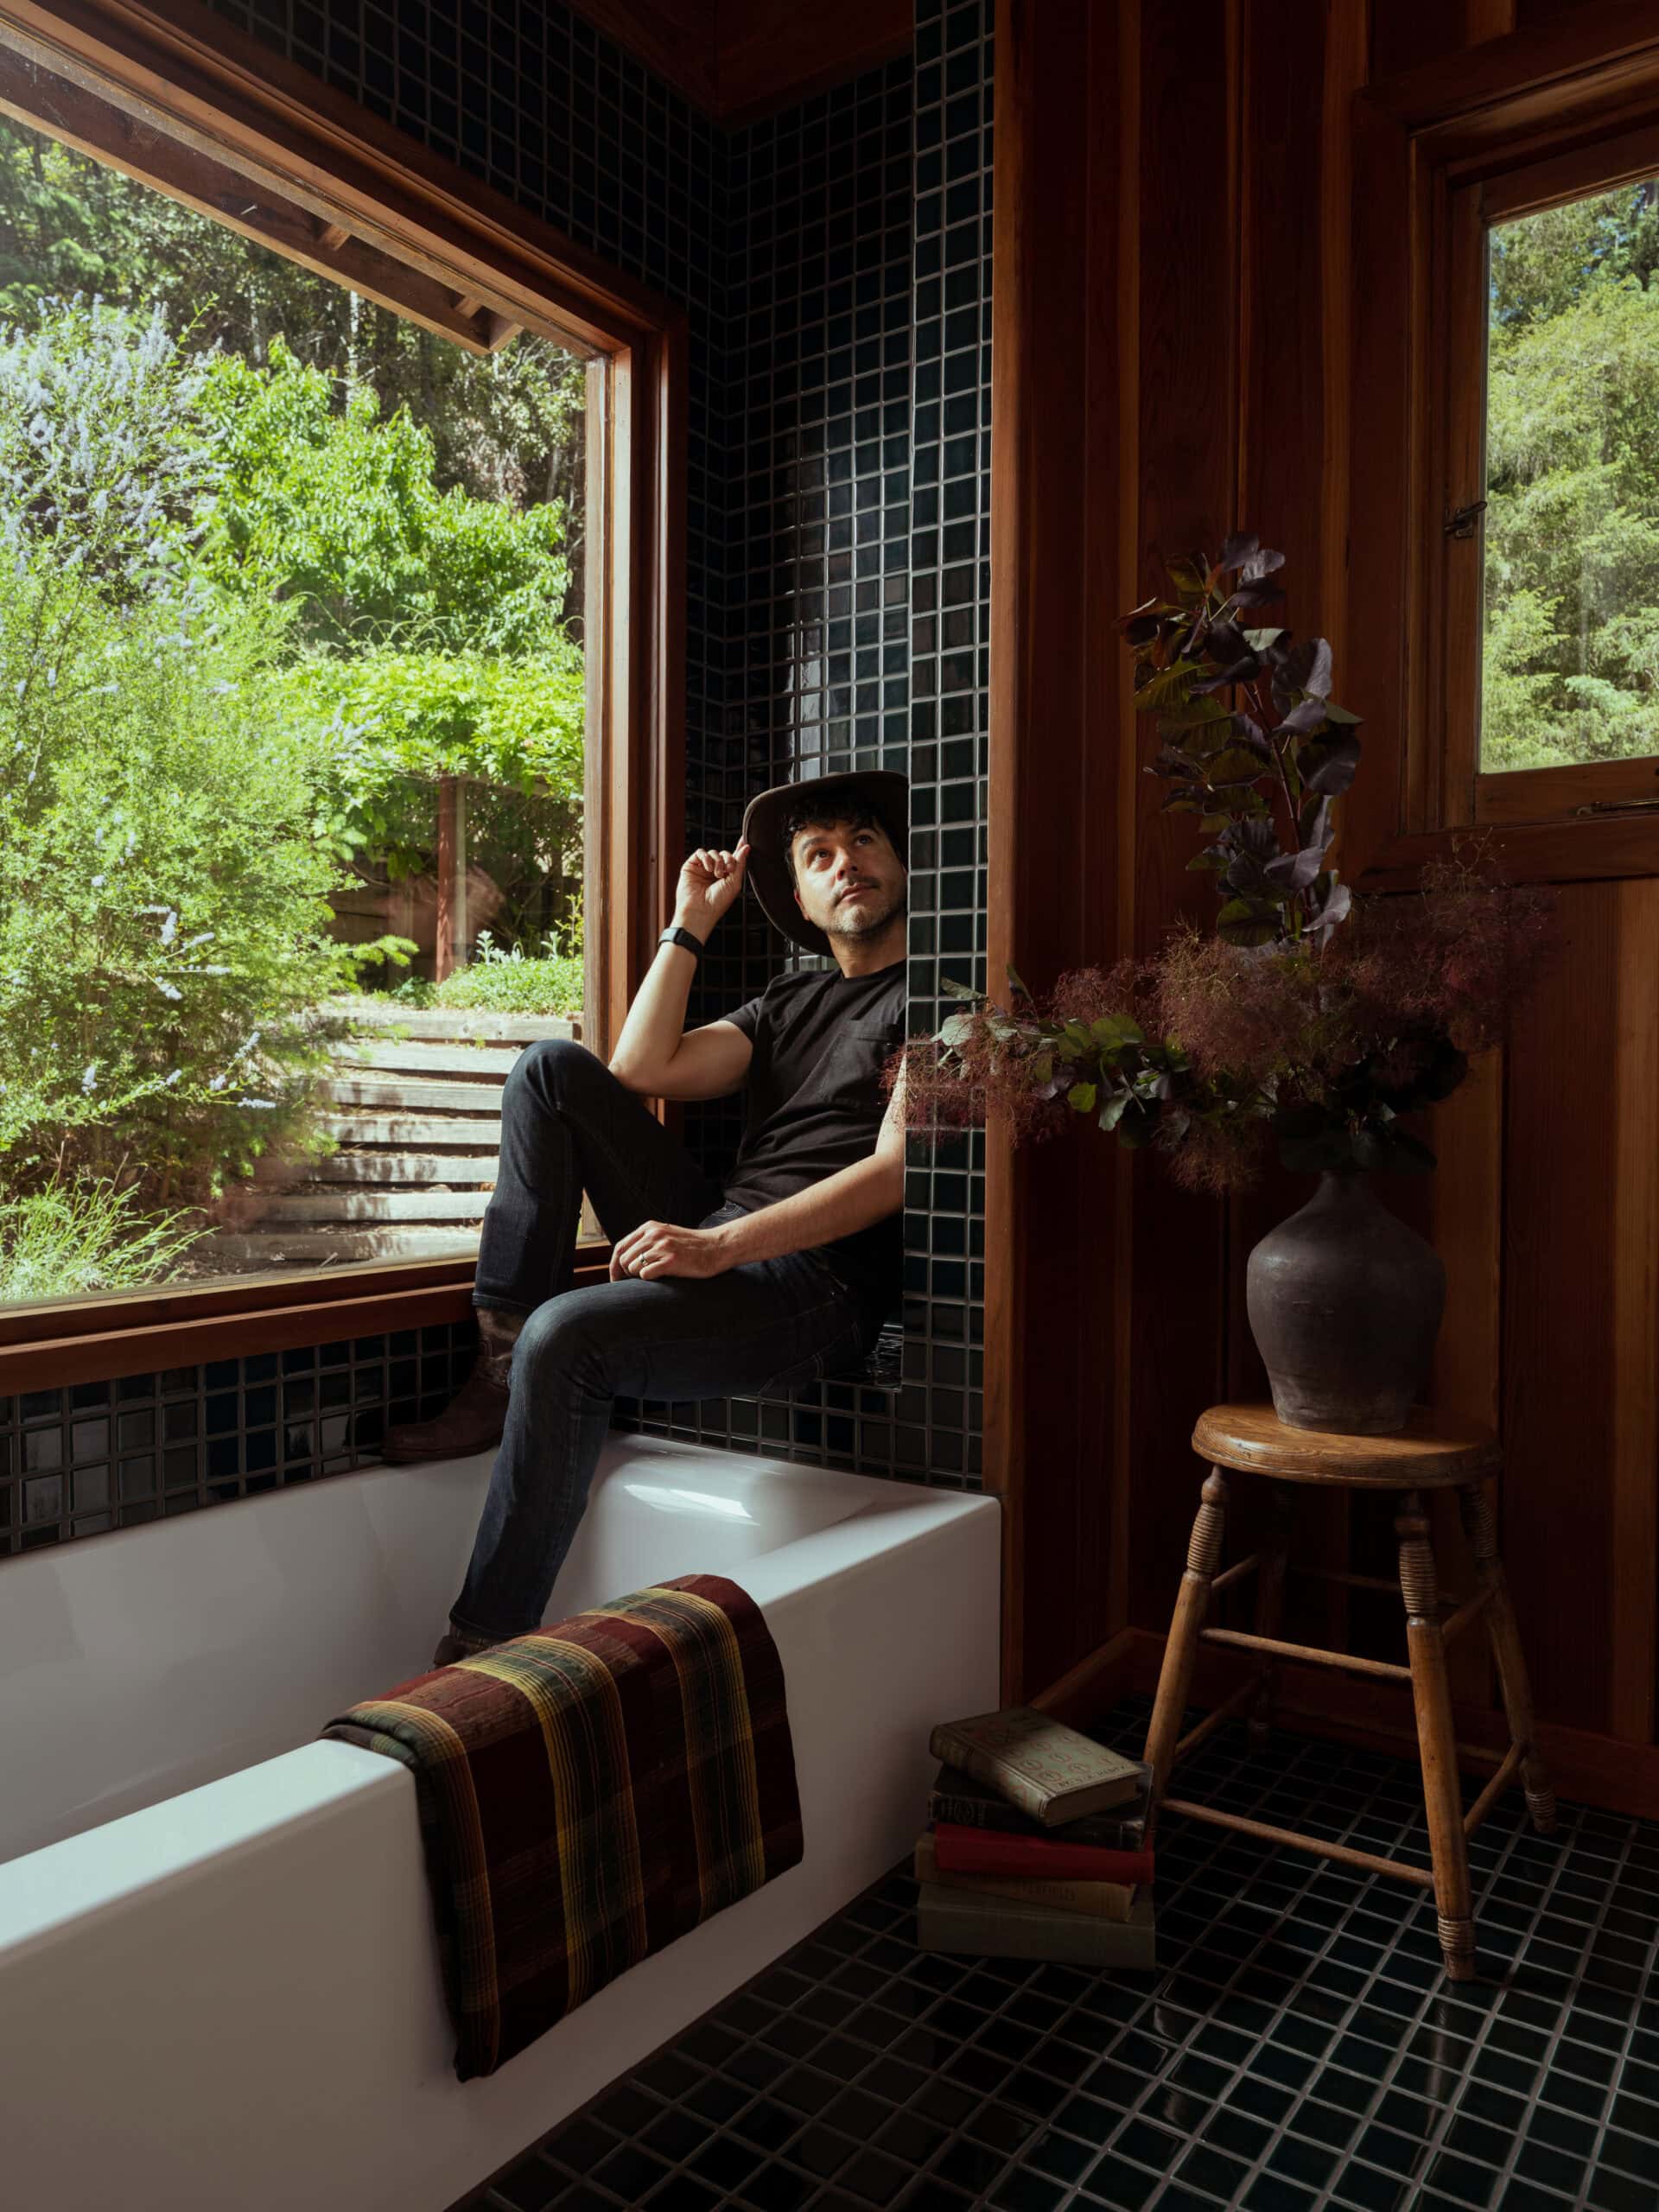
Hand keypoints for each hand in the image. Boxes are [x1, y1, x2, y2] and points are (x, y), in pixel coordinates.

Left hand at [609, 1219, 733, 1281]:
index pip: (620, 1247)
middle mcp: (654, 1234)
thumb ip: (647, 1242)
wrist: (718, 1247)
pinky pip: (645, 1274)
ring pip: (631, 1267)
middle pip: (623, 1259)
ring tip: (654, 1277)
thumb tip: (623, 1262)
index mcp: (650, 1227)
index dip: (614, 1266)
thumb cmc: (692, 1247)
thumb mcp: (667, 1236)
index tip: (616, 1280)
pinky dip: (649, 1280)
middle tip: (634, 1284)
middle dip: (625, 1275)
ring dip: (638, 1277)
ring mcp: (662, 1246)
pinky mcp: (671, 1260)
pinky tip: (661, 1278)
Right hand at [673, 840, 749, 942]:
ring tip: (717, 874)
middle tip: (728, 870)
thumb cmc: (718, 902)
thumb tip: (746, 847)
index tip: (745, 840)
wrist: (700, 910)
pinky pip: (700, 853)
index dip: (739, 849)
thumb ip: (740, 863)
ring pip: (713, 852)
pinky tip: (708, 868)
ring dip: (718, 861)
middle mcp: (714, 871)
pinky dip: (706, 858)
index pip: (733, 859)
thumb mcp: (735, 882)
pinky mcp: (691, 866)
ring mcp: (702, 869)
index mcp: (726, 877)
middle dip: (728, 859)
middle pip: (724, 854)